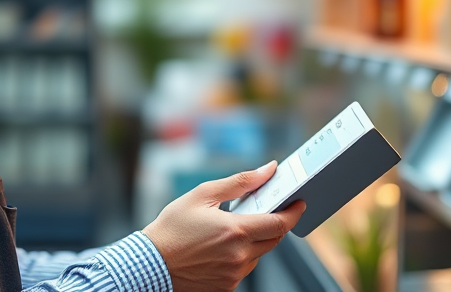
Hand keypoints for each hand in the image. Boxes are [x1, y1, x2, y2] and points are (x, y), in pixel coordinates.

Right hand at [142, 162, 305, 291]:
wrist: (149, 264)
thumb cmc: (171, 228)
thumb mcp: (202, 195)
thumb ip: (240, 182)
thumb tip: (267, 170)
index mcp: (236, 231)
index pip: (279, 223)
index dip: (294, 213)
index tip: (300, 203)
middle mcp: (239, 256)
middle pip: (274, 240)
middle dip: (275, 224)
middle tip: (266, 210)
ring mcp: (233, 275)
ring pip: (259, 254)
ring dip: (256, 240)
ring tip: (232, 228)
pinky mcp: (226, 287)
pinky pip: (244, 268)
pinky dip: (240, 255)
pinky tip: (221, 247)